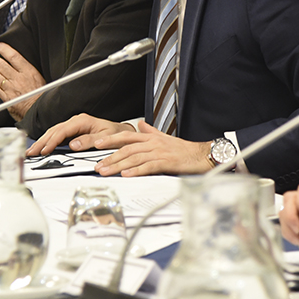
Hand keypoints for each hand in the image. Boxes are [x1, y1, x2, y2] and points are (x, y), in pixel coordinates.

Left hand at [0, 43, 46, 120]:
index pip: (14, 57)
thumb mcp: (41, 79)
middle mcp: (18, 79)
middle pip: (1, 65)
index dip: (5, 50)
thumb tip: (22, 63)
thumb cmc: (41, 96)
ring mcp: (11, 88)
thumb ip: (29, 71)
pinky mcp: (6, 98)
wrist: (39, 111)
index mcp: (29, 72)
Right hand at [25, 113, 134, 156]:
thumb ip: (88, 141)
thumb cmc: (115, 134)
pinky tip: (41, 148)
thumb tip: (73, 145)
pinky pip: (57, 135)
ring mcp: (73, 125)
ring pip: (53, 132)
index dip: (52, 141)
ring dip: (42, 142)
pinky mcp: (72, 131)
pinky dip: (48, 141)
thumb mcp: (105, 138)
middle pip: (54, 131)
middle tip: (30, 152)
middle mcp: (75, 121)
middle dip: (41, 142)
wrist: (121, 133)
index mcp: (82, 121)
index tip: (45, 151)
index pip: (62, 131)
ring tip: (31, 151)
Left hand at [92, 121, 210, 176]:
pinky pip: (148, 166)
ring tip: (106, 171)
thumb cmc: (184, 149)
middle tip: (97, 165)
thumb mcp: (164, 137)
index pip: (126, 136)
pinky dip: (136, 171)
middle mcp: (153, 143)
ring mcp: (159, 152)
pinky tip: (127, 175)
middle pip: (127, 148)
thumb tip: (141, 124)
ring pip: (134, 158)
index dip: (110, 139)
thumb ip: (150, 131)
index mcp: (151, 137)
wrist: (201, 155)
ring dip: (118, 165)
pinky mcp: (166, 162)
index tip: (97, 144)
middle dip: (110, 157)